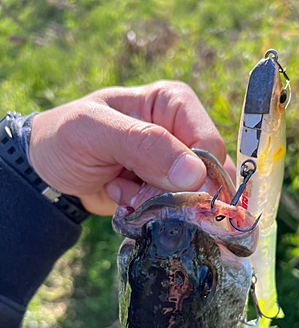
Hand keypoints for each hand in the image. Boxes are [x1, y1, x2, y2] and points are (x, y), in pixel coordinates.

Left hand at [29, 81, 234, 215]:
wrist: (49, 171)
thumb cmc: (65, 138)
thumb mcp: (96, 132)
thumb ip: (144, 145)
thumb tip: (195, 175)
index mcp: (174, 104)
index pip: (209, 145)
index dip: (196, 174)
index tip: (164, 190)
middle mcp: (182, 132)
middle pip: (207, 176)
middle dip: (171, 192)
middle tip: (135, 190)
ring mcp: (175, 165)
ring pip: (193, 198)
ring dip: (158, 204)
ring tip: (124, 191)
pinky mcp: (166, 190)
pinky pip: (177, 211)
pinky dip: (151, 213)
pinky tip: (124, 198)